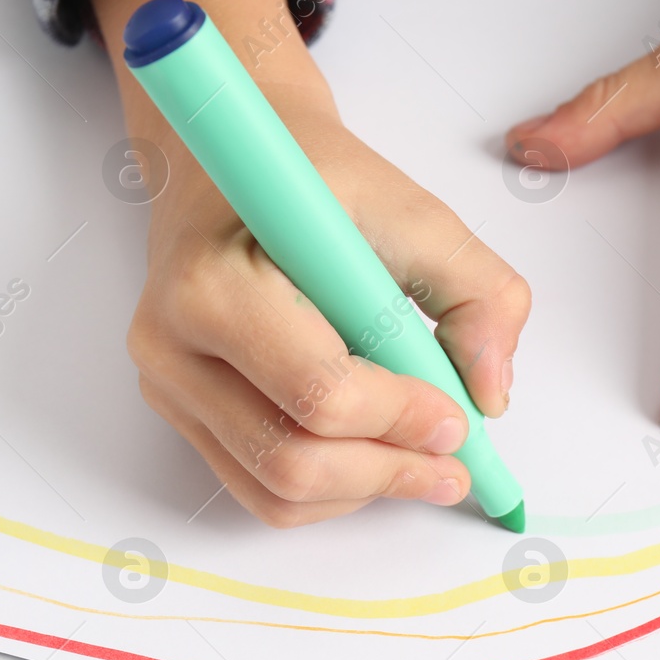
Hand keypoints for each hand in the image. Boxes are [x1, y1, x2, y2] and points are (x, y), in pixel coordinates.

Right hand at [89, 0, 528, 525]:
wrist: (231, 167)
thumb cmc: (310, 180)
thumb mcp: (410, 210)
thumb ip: (476, 292)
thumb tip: (491, 392)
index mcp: (213, 283)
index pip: (319, 392)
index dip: (402, 418)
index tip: (459, 417)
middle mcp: (171, 344)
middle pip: (291, 460)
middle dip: (388, 470)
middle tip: (452, 462)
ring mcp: (168, 386)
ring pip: (275, 492)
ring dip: (364, 489)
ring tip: (423, 465)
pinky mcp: (181, 412)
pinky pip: (258, 489)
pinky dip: (331, 492)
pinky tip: (375, 457)